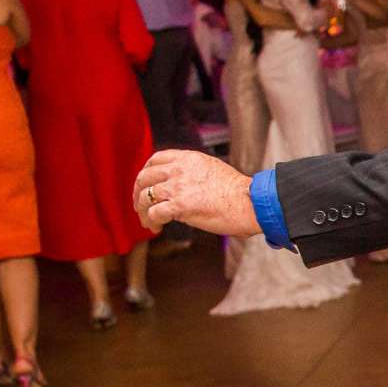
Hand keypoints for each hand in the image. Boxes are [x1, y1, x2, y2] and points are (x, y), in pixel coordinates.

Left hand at [133, 149, 260, 237]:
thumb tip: (184, 187)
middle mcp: (179, 169)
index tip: (146, 184)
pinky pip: (154, 213)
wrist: (250, 203)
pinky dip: (151, 222)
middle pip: (145, 177)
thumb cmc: (238, 192)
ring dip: (142, 211)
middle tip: (140, 206)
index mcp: (188, 158)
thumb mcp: (213, 170)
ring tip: (147, 221)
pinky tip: (156, 228)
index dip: (146, 173)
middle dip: (138, 193)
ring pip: (145, 197)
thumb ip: (194, 173)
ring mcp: (178, 187)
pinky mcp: (179, 206)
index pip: (156, 159)